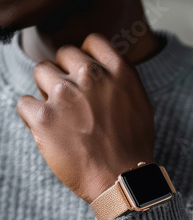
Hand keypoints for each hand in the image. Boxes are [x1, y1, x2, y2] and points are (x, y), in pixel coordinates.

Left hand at [17, 33, 154, 203]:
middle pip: (62, 55)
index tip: (81, 71)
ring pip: (40, 72)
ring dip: (46, 90)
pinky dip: (31, 114)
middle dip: (64, 73)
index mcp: (117, 72)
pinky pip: (24, 102)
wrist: (120, 179)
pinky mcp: (44, 118)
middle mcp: (91, 77)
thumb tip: (105, 71)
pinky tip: (45, 127)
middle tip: (70, 99)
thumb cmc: (133, 147)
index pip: (91, 40)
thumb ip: (121, 81)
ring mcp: (65, 95)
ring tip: (58, 113)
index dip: (84, 55)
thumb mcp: (141, 104)